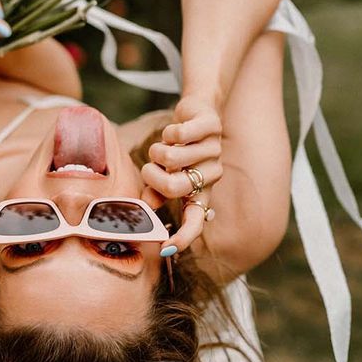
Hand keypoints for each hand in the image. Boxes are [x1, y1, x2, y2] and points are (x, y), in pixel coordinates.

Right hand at [140, 96, 222, 253]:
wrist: (198, 111)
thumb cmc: (179, 147)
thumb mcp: (166, 172)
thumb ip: (157, 190)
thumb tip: (147, 206)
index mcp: (201, 190)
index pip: (195, 220)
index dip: (183, 236)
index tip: (166, 249)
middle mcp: (211, 175)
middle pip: (173, 187)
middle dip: (152, 175)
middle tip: (152, 167)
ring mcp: (214, 150)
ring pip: (171, 157)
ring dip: (158, 148)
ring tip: (166, 144)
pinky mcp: (212, 126)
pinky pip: (178, 133)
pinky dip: (169, 130)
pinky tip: (177, 129)